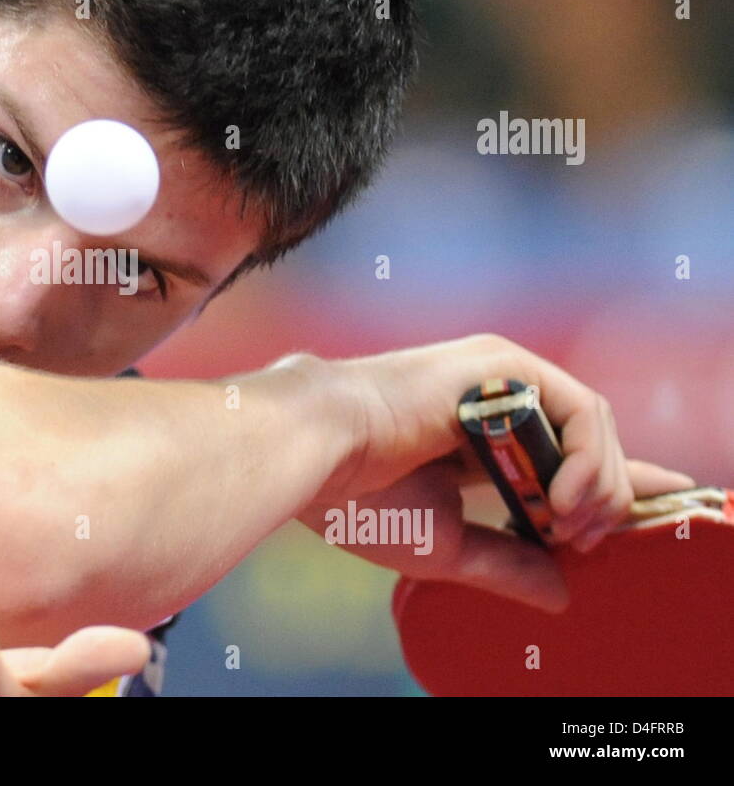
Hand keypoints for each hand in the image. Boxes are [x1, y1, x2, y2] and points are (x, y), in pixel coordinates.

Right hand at [288, 334, 694, 609]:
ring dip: (600, 483)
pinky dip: (589, 458)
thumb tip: (562, 593)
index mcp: (473, 437)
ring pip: (591, 424)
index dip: (605, 486)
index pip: (558, 458)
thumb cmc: (360, 498)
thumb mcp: (447, 545)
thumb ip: (507, 563)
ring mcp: (500, 376)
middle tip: (585, 542)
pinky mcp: (504, 365)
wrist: (317, 453)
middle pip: (584, 442)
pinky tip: (564, 500)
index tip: (639, 517)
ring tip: (572, 526)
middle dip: (605, 498)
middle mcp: (493, 399)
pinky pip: (579, 408)